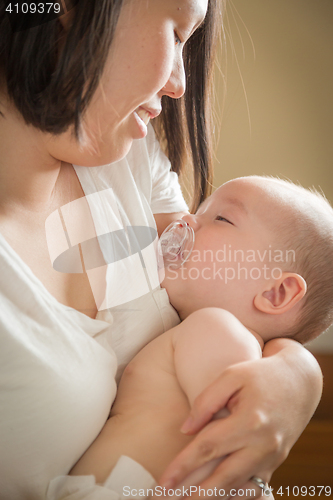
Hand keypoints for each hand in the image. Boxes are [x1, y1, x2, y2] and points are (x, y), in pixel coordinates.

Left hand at [158, 340, 321, 498]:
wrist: (299, 381)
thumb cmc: (261, 374)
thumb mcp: (232, 375)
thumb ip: (206, 401)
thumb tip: (186, 429)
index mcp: (250, 420)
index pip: (208, 448)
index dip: (183, 466)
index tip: (163, 481)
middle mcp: (263, 444)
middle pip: (223, 479)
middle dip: (194, 495)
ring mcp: (272, 457)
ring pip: (239, 489)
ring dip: (213, 499)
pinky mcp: (276, 462)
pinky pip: (254, 488)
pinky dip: (236, 497)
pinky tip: (216, 498)